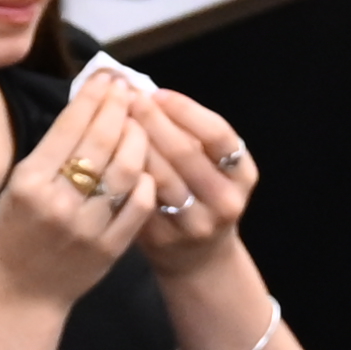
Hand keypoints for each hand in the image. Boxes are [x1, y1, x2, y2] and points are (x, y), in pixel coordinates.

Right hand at [0, 64, 154, 311]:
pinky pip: (139, 205)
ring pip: (127, 171)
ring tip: (140, 123)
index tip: (107, 78)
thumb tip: (87, 107)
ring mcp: (88, 226)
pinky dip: (146, 180)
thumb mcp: (17, 187)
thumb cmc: (16, 233)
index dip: (93, 98)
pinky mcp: (111, 246)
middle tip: (129, 90)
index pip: (69, 127)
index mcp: (29, 182)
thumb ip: (50, 152)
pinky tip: (146, 164)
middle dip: (119, 109)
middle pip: (101, 143)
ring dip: (138, 140)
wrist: (25, 293)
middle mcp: (59, 202)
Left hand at [120, 81, 262, 268]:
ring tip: (113, 120)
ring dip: (133, 144)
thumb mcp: (211, 165)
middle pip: (185, 153)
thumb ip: (189, 133)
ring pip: (159, 177)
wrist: (198, 257)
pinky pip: (139, 199)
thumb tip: (147, 91)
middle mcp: (225, 200)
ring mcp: (195, 224)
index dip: (185, 110)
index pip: (218, 135)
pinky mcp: (164, 239)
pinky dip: (124, 173)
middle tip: (127, 99)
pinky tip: (108, 155)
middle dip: (153, 121)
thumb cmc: (201, 195)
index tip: (157, 93)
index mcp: (242, 175)